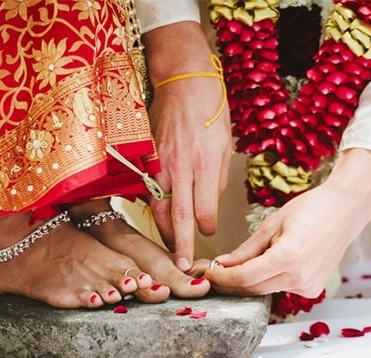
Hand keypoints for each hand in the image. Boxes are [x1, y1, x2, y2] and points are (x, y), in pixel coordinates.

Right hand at [143, 22, 232, 271]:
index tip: (208, 235)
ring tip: (169, 247)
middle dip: (180, 245)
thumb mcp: (225, 144)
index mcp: (206, 165)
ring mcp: (158, 163)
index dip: (206, 229)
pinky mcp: (144, 158)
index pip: (204, 211)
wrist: (184, 79)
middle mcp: (180, 168)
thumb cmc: (211, 109)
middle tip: (181, 267)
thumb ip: (216, 178)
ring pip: (156, 207)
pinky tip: (153, 215)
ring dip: (162, 231)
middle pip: (177, 217)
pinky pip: (145, 189)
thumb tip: (210, 204)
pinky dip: (149, 205)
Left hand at [206, 149, 370, 295]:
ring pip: (265, 291)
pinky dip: (265, 281)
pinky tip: (259, 268)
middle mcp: (300, 277)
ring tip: (231, 269)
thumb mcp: (273, 223)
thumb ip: (247, 249)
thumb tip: (223, 264)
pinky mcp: (313, 288)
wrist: (346, 209)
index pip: (244, 278)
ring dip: (246, 283)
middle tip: (212, 273)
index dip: (222, 278)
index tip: (208, 273)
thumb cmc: (313, 208)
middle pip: (252, 289)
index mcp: (289, 258)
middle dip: (230, 283)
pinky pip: (280, 288)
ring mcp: (309, 286)